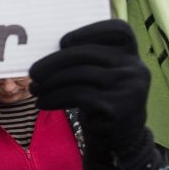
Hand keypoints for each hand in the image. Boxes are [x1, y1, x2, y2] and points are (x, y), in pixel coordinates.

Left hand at [29, 20, 162, 169]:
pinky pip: (78, 95)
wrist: (119, 140)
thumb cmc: (101, 100)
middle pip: (88, 54)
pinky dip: (55, 97)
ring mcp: (129, 88)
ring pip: (80, 75)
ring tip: (35, 89)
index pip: (118, 29)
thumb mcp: (100, 77)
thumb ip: (86, 60)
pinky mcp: (118, 107)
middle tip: (33, 72)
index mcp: (132, 55)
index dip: (90, 31)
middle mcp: (135, 68)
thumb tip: (44, 50)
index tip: (63, 41)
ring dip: (50, 82)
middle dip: (55, 61)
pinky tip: (42, 103)